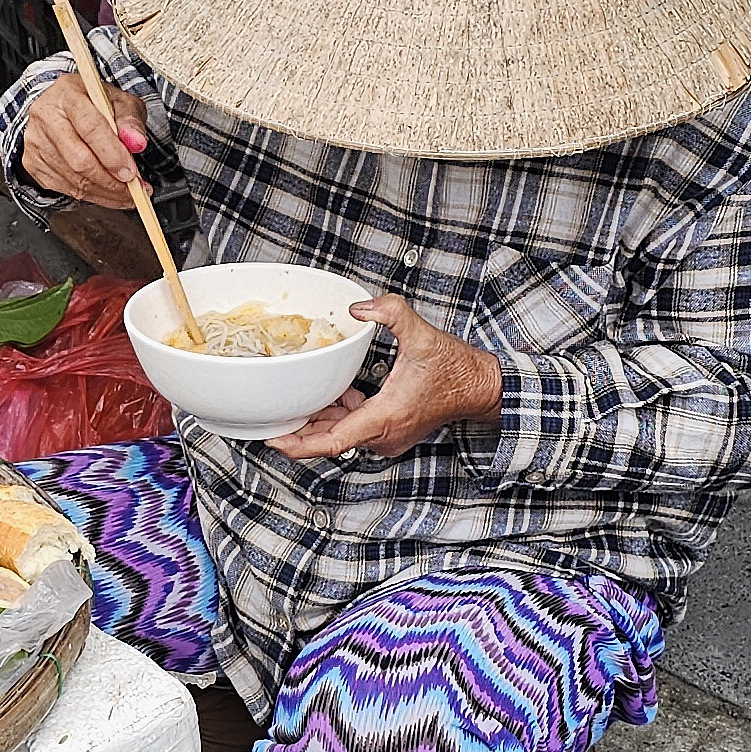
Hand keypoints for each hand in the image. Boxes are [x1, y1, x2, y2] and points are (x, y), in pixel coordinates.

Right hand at [19, 61, 150, 209]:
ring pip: (73, 180)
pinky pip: (65, 189)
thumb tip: (137, 143)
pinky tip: (108, 193)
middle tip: (134, 190)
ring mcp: (36, 142)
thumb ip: (130, 120)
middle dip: (111, 181)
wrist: (60, 107)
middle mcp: (46, 116)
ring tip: (127, 194)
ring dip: (105, 193)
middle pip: (79, 159)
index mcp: (68, 93)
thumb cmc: (93, 103)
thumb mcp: (119, 101)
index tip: (131, 172)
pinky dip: (92, 196)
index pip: (91, 127)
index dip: (113, 154)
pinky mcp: (32, 163)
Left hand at [269, 295, 501, 459]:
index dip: (299, 444)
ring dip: (319, 420)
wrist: (480, 388)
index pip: (332, 442)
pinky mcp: (389, 432)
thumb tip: (359, 307)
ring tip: (292, 404)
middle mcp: (383, 434)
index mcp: (384, 417)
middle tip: (270, 415)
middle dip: (299, 430)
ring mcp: (386, 437)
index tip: (274, 439)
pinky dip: (338, 415)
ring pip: (340, 435)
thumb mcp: (422, 334)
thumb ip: (390, 313)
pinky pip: (354, 428)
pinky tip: (331, 396)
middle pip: (329, 440)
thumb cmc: (455, 369)